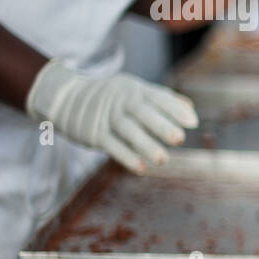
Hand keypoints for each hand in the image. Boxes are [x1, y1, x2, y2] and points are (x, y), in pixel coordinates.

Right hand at [25, 60, 198, 173]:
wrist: (65, 96)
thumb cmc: (111, 96)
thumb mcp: (134, 90)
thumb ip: (162, 98)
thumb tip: (190, 110)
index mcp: (134, 90)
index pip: (157, 97)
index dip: (175, 109)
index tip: (193, 122)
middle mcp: (120, 101)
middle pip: (142, 112)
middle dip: (161, 125)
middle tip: (180, 139)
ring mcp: (105, 117)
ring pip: (127, 131)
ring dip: (146, 145)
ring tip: (163, 160)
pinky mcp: (93, 133)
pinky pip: (111, 145)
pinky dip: (126, 156)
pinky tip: (141, 168)